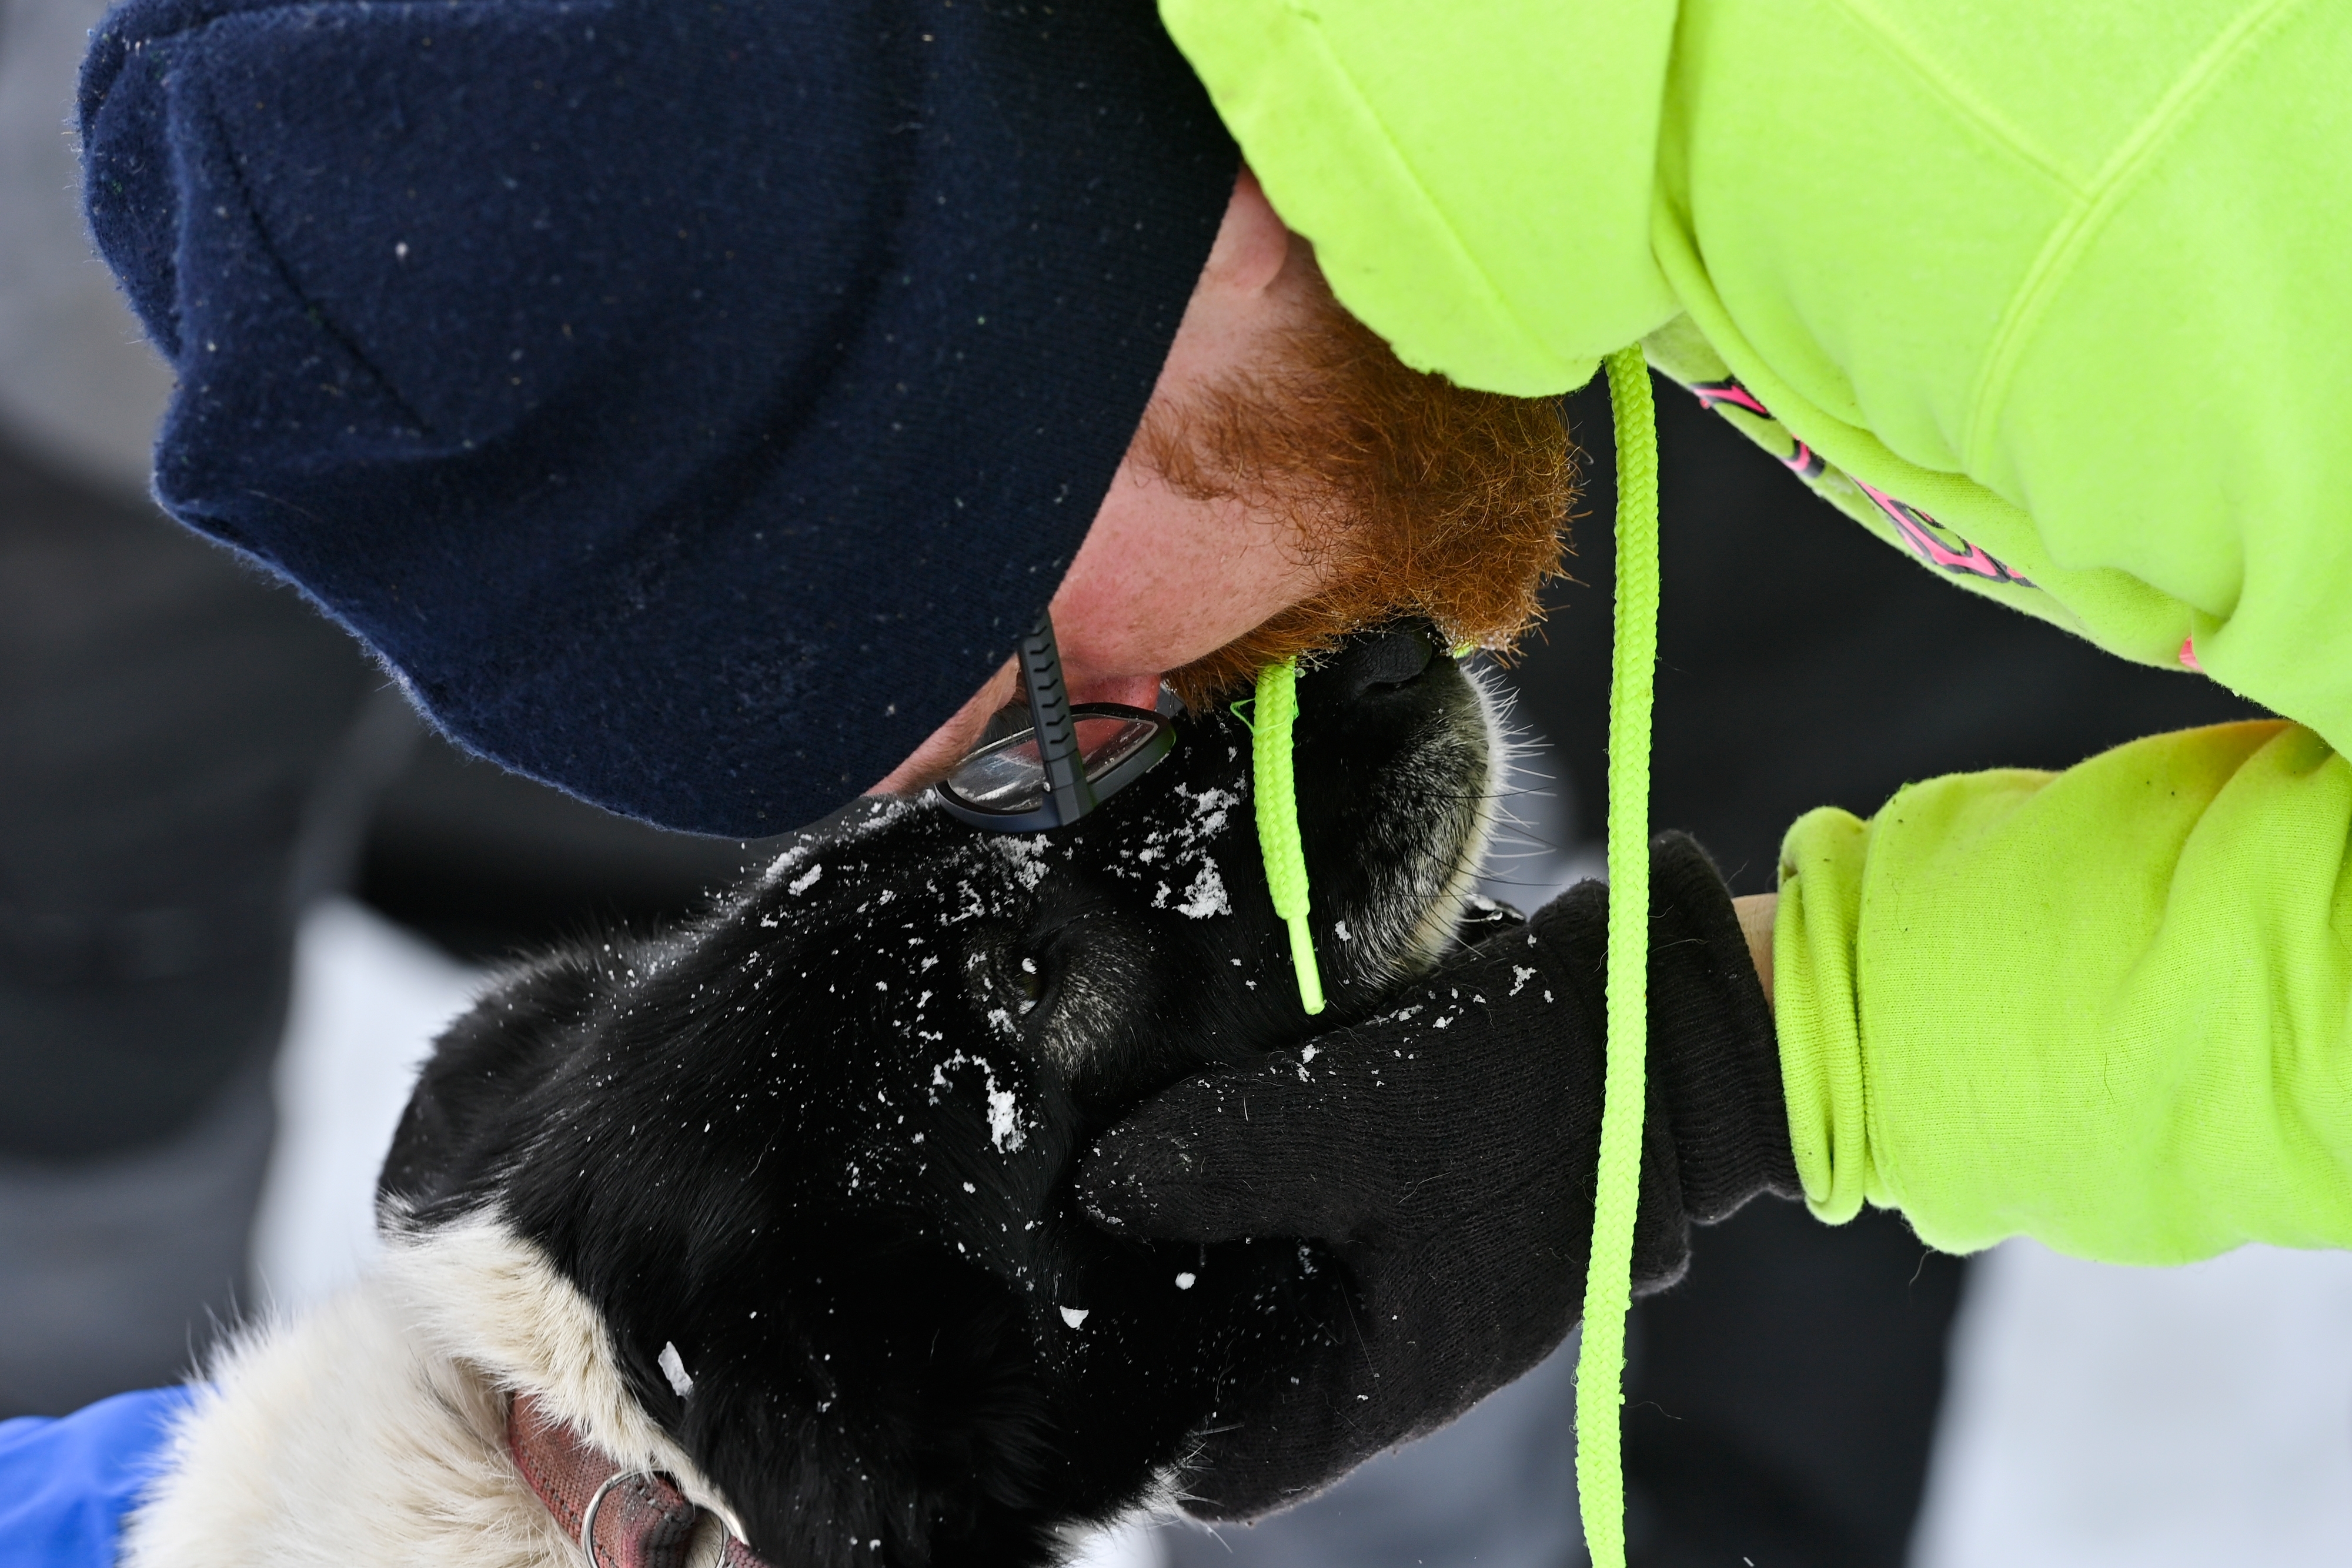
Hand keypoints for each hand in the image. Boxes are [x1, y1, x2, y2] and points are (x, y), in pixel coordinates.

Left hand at [1075, 833, 1796, 1519]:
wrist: (1670, 1022)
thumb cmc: (1541, 1091)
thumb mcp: (1360, 1117)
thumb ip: (1222, 1160)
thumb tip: (1098, 1189)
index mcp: (1387, 1379)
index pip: (1223, 1470)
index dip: (1142, 1410)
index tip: (1080, 1314)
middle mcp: (1396, 1354)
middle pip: (1234, 1371)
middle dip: (1166, 1294)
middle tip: (1098, 1200)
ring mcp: (1413, 1286)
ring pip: (1268, 1290)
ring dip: (1215, 1222)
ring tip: (1155, 1143)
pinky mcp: (1422, 1216)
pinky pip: (1316, 1225)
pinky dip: (1268, 1179)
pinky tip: (1229, 1106)